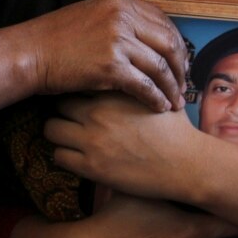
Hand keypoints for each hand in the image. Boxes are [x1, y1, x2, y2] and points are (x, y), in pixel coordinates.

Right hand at [24, 0, 186, 111]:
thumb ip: (121, 19)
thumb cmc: (58, 37)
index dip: (177, 45)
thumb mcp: (93, 14)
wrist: (32, 52)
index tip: (181, 62)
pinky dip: (156, 98)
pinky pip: (145, 86)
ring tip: (175, 102)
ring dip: (172, 87)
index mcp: (121, 2)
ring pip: (160, 67)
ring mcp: (118, 41)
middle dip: (181, 67)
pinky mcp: (111, 67)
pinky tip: (160, 108)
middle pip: (169, 43)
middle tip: (183, 84)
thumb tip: (148, 34)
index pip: (164, 22)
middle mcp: (123, 17)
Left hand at [45, 94, 197, 198]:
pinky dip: (65, 155)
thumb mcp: (156, 95)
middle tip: (69, 115)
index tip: (76, 92)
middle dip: (62, 108)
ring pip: (50, 129)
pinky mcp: (92, 167)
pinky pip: (59, 157)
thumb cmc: (176, 128)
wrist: (187, 163)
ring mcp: (92, 141)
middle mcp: (97, 113)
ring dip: (58, 131)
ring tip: (69, 135)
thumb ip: (136, 82)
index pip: (76, 80)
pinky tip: (78, 156)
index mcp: (113, 92)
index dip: (75, 86)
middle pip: (57, 102)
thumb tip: (129, 70)